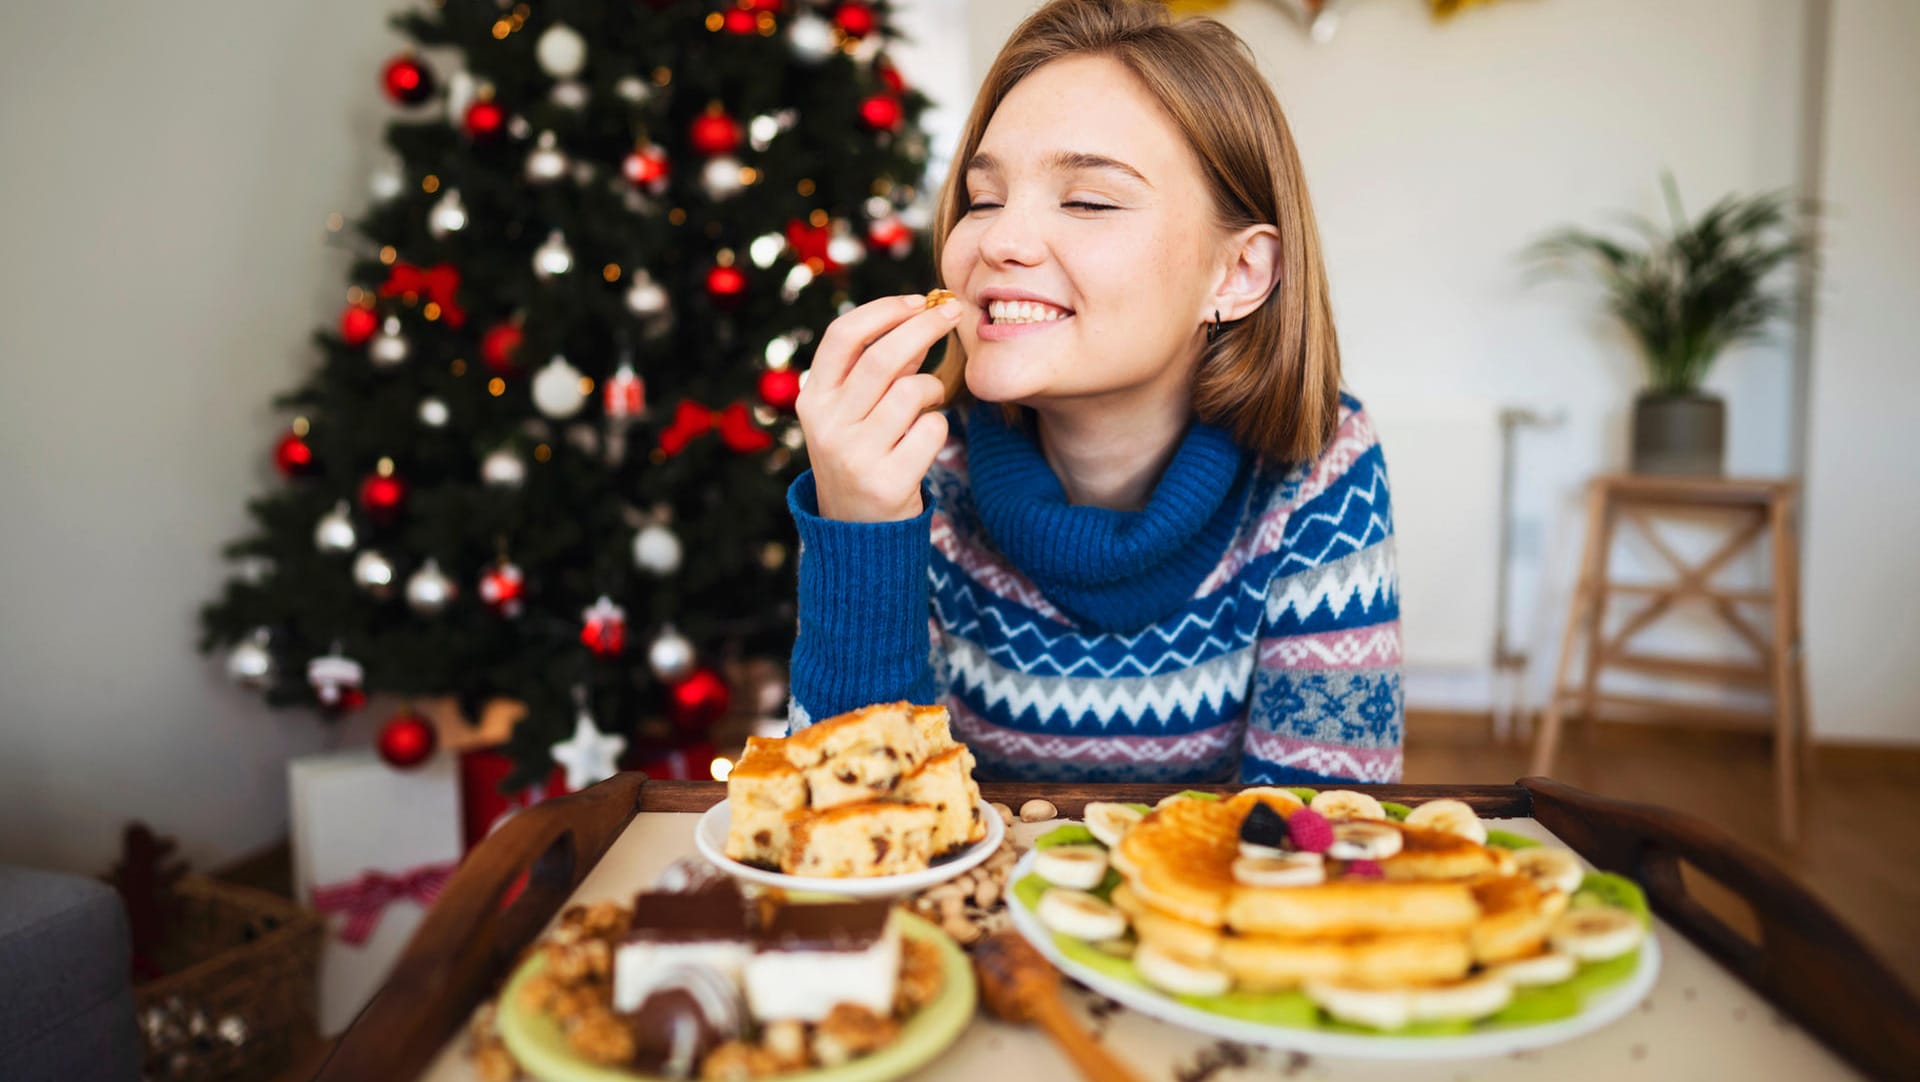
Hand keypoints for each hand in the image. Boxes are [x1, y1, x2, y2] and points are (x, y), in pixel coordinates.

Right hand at [796, 292, 965, 521]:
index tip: (919, 300)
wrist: (855, 530)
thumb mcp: (851, 411)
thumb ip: (877, 367)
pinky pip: (932, 430)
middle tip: (954, 313)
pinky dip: (939, 424)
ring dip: (933, 387)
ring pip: (912, 392)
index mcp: (812, 399)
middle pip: (883, 357)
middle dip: (925, 326)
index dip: (884, 310)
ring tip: (930, 398)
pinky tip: (925, 438)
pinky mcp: (888, 483)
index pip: (843, 335)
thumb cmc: (861, 453)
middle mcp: (827, 425)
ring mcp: (855, 456)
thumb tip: (921, 311)